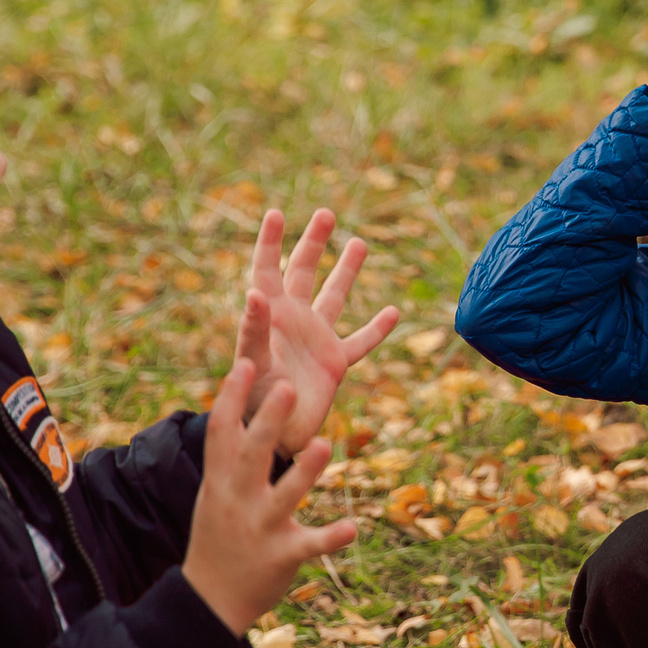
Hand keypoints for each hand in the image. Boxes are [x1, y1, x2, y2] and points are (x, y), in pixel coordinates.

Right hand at [182, 360, 356, 635]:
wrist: (209, 600)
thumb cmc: (219, 537)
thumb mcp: (216, 494)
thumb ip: (230, 456)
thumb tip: (235, 410)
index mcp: (220, 481)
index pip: (222, 432)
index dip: (231, 397)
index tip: (245, 363)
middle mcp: (237, 500)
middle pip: (252, 454)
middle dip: (268, 421)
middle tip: (286, 386)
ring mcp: (259, 527)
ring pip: (284, 495)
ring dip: (305, 471)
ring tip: (324, 443)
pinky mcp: (282, 556)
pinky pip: (310, 544)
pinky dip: (332, 537)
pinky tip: (353, 527)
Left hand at [231, 209, 397, 457]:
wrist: (274, 434)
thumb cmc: (255, 400)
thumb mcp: (253, 361)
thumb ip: (254, 329)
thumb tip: (255, 292)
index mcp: (269, 315)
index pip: (268, 268)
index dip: (271, 241)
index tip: (276, 213)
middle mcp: (293, 320)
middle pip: (303, 272)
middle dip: (314, 243)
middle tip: (326, 214)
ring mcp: (316, 339)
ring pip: (334, 297)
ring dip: (346, 271)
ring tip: (359, 243)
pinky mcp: (335, 363)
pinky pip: (360, 342)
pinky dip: (377, 329)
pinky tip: (394, 312)